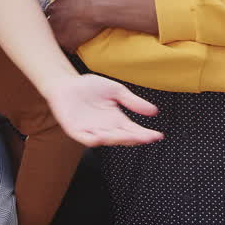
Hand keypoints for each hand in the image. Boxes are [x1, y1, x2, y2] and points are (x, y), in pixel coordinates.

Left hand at [41, 73, 163, 146]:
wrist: (67, 83)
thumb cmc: (91, 86)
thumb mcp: (116, 91)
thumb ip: (133, 101)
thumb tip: (154, 111)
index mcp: (117, 120)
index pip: (134, 130)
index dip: (145, 134)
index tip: (158, 135)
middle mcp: (106, 129)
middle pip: (123, 138)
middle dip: (134, 138)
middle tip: (144, 137)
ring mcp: (92, 131)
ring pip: (107, 140)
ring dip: (117, 139)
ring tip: (128, 135)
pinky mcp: (77, 131)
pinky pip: (87, 139)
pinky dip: (94, 140)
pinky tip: (102, 136)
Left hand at [46, 0, 108, 52]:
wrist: (100, 8)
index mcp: (52, 7)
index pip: (48, 12)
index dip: (56, 13)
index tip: (64, 14)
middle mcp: (52, 20)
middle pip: (49, 24)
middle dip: (56, 24)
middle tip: (68, 23)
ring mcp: (58, 33)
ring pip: (54, 36)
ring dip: (61, 34)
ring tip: (71, 33)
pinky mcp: (67, 43)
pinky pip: (64, 47)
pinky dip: (69, 45)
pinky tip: (76, 40)